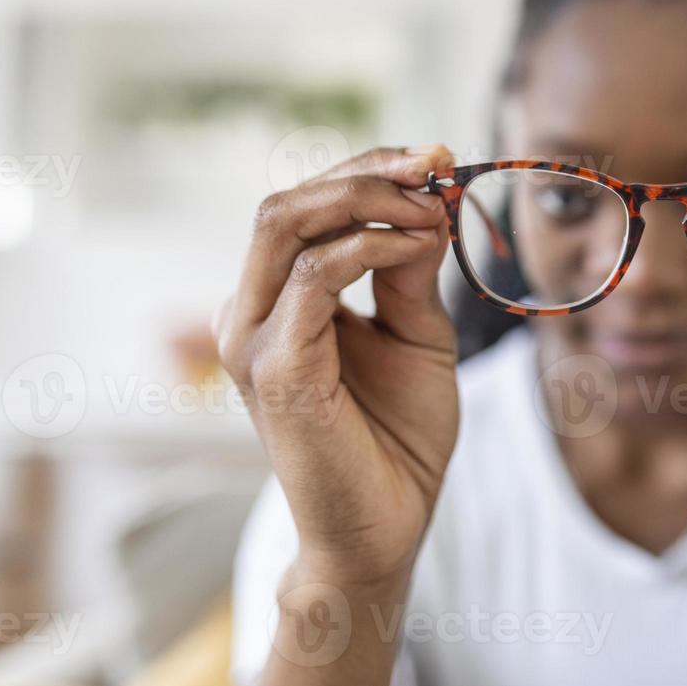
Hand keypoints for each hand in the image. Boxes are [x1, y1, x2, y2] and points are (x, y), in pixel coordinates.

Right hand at [215, 145, 459, 588]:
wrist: (387, 526)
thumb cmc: (398, 436)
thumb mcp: (416, 333)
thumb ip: (411, 270)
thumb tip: (427, 203)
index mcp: (276, 301)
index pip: (306, 205)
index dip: (368, 169)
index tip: (436, 159)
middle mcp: (249, 313)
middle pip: (286, 202)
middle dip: (366, 171)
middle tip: (435, 165)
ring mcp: (252, 339)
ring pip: (286, 223)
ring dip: (368, 198)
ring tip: (432, 207)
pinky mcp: (275, 368)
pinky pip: (313, 277)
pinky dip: (369, 247)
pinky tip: (416, 246)